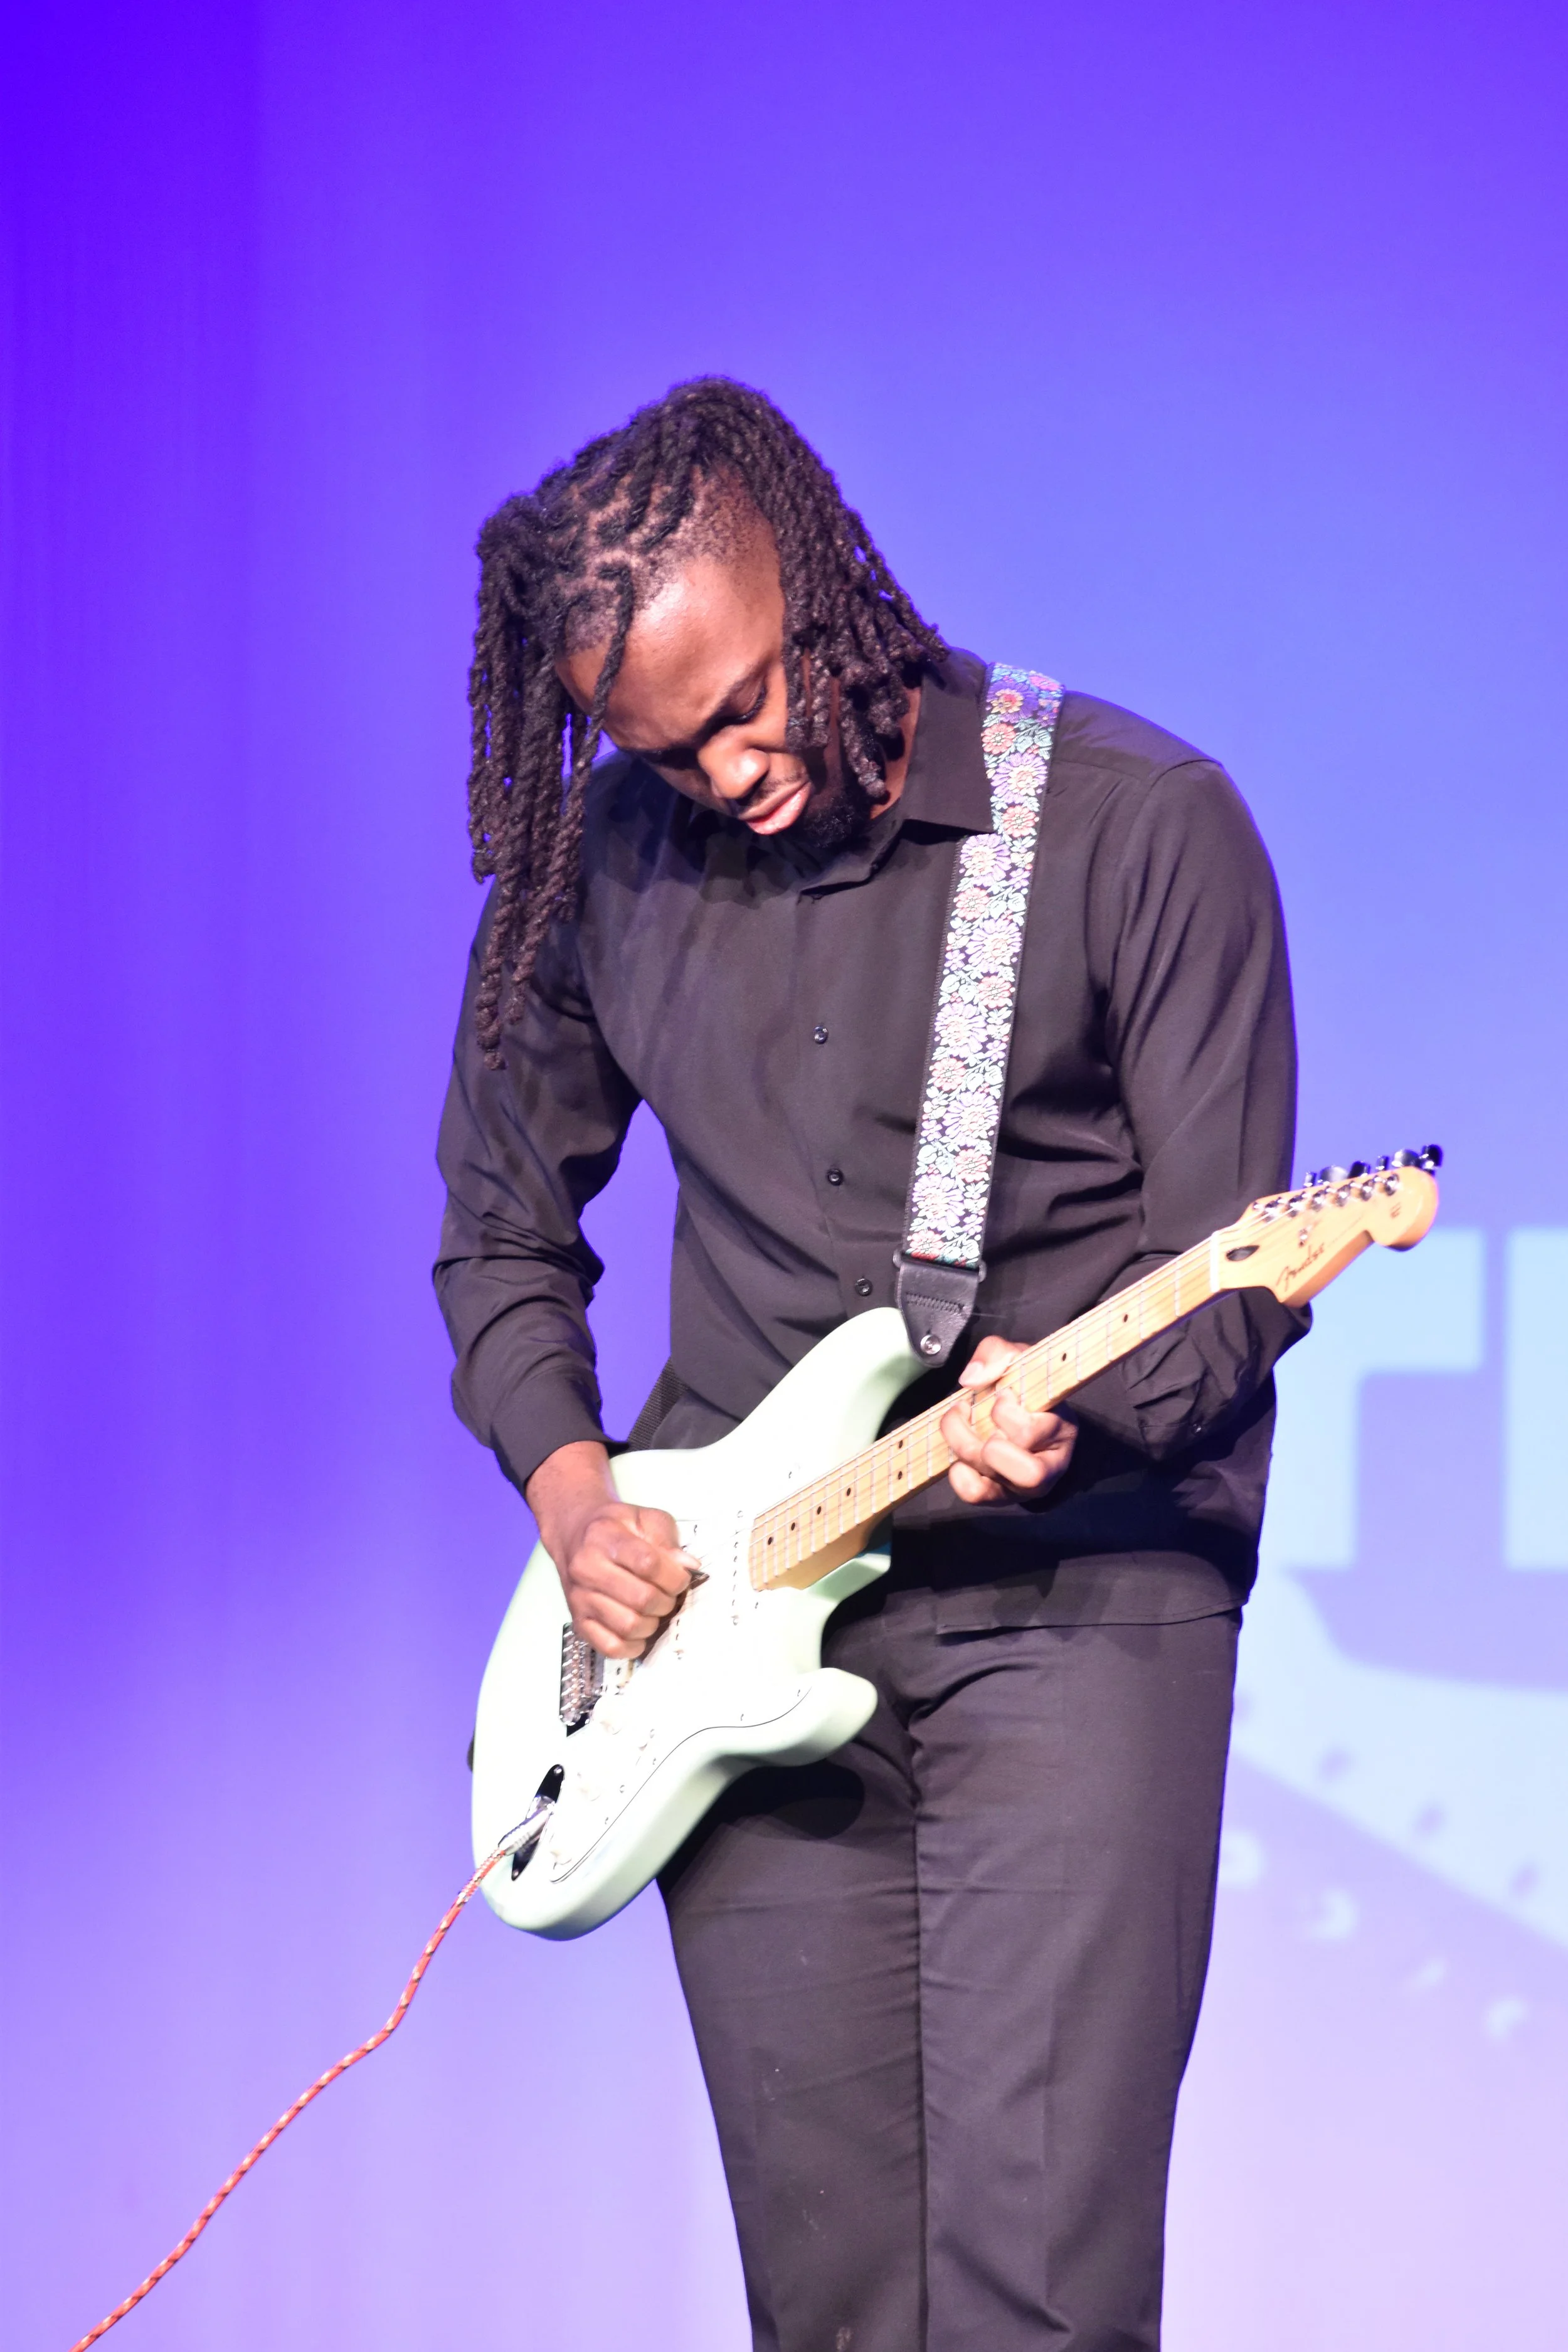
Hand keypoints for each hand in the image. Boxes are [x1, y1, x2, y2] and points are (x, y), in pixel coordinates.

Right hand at [525, 1440, 697, 1658]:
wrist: (572, 1534)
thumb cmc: (612, 1526)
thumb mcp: (643, 1517)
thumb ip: (667, 1538)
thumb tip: (688, 1566)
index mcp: (604, 1537)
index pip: (648, 1564)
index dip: (675, 1575)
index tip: (681, 1576)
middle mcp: (587, 1569)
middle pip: (642, 1599)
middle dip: (667, 1600)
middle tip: (669, 1593)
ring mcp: (580, 1598)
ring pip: (629, 1626)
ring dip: (652, 1622)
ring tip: (653, 1609)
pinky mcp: (579, 1621)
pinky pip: (610, 1647)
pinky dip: (633, 1645)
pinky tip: (640, 1630)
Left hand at [942, 1335, 1077, 1505]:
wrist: (1017, 1410)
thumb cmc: (1023, 1388)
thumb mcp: (1017, 1360)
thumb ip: (997, 1353)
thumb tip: (971, 1379)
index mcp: (1062, 1430)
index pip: (1031, 1432)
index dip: (1005, 1411)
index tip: (1002, 1393)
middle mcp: (1049, 1467)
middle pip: (1026, 1471)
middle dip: (990, 1443)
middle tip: (976, 1413)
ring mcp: (1023, 1487)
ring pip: (994, 1481)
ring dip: (966, 1447)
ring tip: (961, 1423)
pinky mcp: (999, 1496)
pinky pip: (975, 1494)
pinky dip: (959, 1473)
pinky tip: (960, 1454)